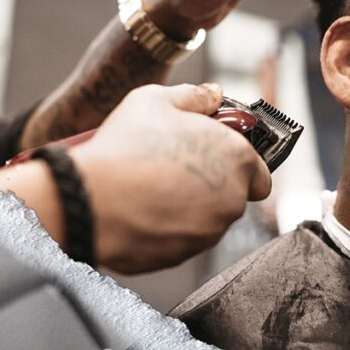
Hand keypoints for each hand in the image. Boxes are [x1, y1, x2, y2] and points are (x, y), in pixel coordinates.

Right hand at [69, 83, 269, 273]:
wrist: (90, 199)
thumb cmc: (125, 146)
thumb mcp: (156, 100)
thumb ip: (194, 96)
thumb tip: (212, 94)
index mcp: (236, 158)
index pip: (260, 172)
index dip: (237, 163)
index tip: (212, 156)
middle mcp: (231, 199)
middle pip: (231, 195)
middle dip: (210, 183)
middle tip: (174, 165)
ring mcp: (208, 232)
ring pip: (206, 220)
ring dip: (188, 206)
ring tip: (152, 185)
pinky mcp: (182, 255)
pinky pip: (180, 239)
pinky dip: (167, 227)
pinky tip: (141, 208)